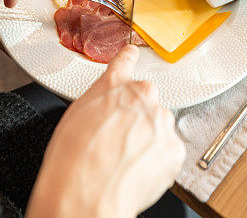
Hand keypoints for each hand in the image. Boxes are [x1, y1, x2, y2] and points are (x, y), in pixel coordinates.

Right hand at [27, 46, 184, 217]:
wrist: (87, 192)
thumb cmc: (73, 159)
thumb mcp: (75, 115)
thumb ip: (98, 102)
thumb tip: (105, 107)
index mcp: (114, 85)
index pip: (125, 61)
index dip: (128, 58)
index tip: (133, 54)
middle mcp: (142, 96)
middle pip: (145, 102)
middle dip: (136, 119)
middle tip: (117, 143)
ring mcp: (161, 121)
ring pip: (158, 128)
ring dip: (147, 141)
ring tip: (123, 162)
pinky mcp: (174, 147)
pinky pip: (168, 152)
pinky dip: (157, 162)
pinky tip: (135, 171)